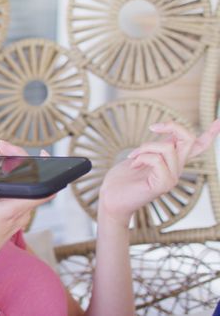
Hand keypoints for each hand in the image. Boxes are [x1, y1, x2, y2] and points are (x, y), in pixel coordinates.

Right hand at [0, 140, 51, 276]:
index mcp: (10, 211)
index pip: (43, 188)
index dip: (47, 169)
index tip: (39, 152)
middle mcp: (18, 215)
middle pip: (32, 182)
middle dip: (17, 159)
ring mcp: (14, 219)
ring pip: (24, 189)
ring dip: (13, 170)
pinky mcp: (8, 221)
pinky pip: (17, 196)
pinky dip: (9, 182)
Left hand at [98, 120, 219, 225]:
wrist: (111, 198)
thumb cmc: (122, 178)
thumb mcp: (141, 156)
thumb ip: (156, 147)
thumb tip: (169, 133)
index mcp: (172, 162)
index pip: (196, 147)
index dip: (209, 134)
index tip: (219, 121)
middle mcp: (176, 169)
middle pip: (188, 140)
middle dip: (172, 126)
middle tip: (153, 127)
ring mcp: (172, 178)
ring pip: (167, 148)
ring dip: (144, 148)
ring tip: (132, 158)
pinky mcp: (163, 185)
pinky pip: (157, 160)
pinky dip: (141, 158)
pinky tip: (133, 165)